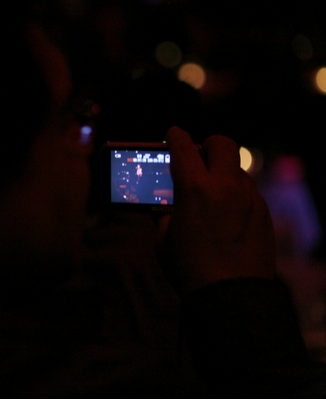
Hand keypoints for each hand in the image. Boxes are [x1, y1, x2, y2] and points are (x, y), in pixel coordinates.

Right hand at [157, 127, 275, 293]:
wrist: (229, 295)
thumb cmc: (190, 268)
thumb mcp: (164, 240)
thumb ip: (165, 216)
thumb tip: (167, 210)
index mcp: (195, 189)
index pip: (184, 148)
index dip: (176, 135)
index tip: (173, 132)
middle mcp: (225, 187)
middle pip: (222, 144)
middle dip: (208, 144)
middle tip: (199, 155)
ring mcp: (249, 198)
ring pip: (237, 169)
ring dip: (223, 172)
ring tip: (212, 192)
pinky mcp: (263, 213)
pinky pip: (249, 192)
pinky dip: (236, 194)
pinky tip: (227, 214)